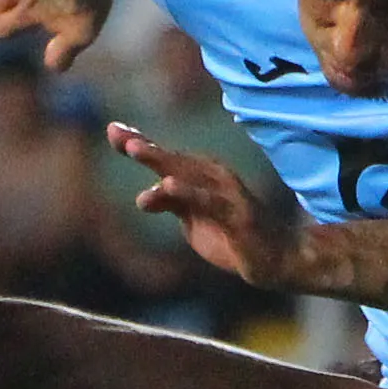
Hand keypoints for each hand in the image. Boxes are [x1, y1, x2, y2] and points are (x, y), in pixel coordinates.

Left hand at [111, 124, 302, 286]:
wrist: (275, 258)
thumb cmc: (232, 234)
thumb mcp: (192, 219)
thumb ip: (170, 203)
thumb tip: (144, 196)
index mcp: (201, 174)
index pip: (165, 156)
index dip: (139, 141)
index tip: (112, 130)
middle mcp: (213, 176)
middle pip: (172, 159)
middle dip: (144, 146)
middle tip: (118, 136)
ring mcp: (225, 193)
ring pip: (186, 173)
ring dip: (159, 159)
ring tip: (133, 149)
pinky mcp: (236, 214)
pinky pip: (207, 200)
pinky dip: (187, 191)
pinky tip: (167, 185)